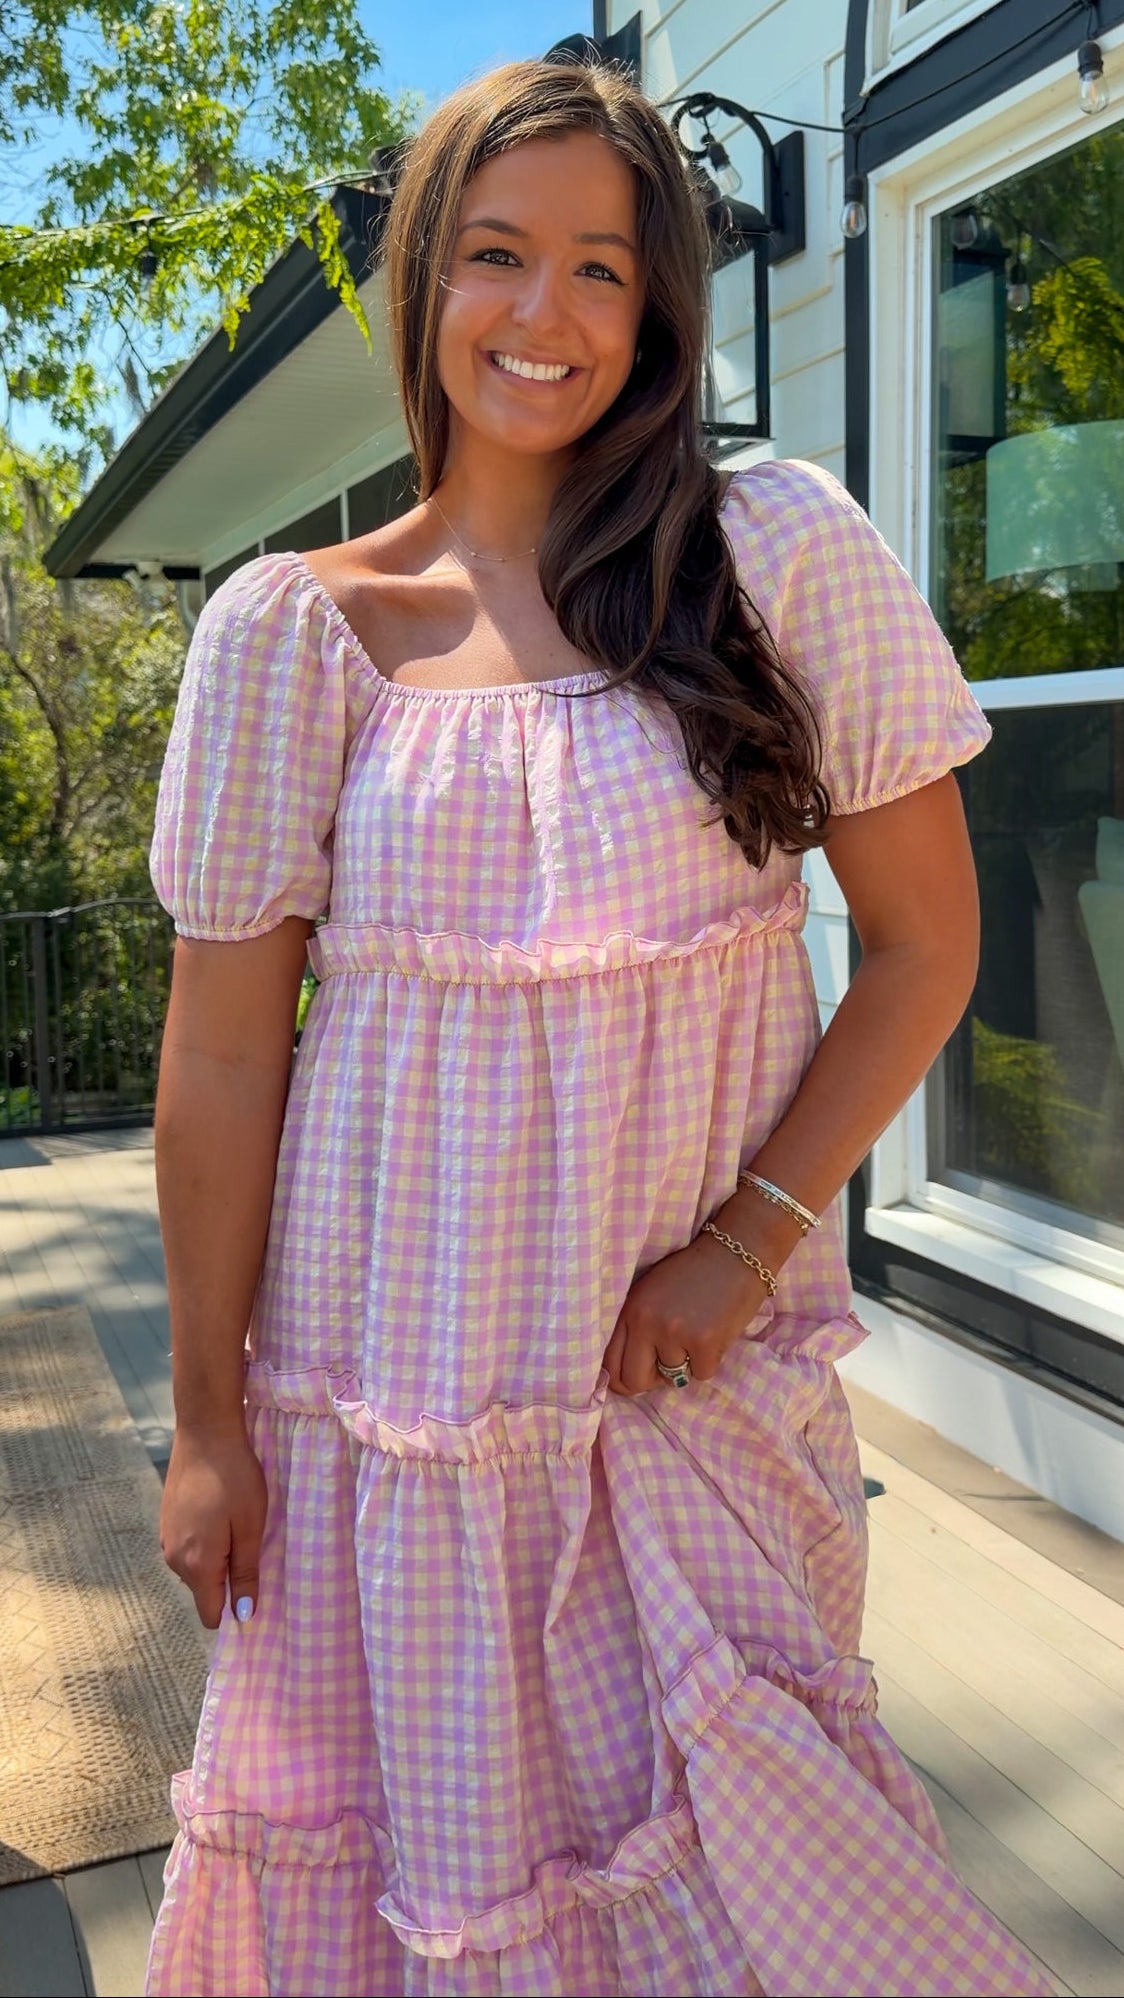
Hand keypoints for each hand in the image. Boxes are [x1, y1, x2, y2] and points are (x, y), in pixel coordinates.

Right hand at [160, 1422, 267, 1629]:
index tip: (255, 1588)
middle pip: (204, 1590)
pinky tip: (220, 1512)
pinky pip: (188, 1547)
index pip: (210, 1614)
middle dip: (228, 1579)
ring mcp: (166, 1539)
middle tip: (252, 1544)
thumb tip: (243, 1615)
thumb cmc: (234, 1478)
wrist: (205, 1432)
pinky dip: (205, 1540)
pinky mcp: (166, 1521)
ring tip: (237, 1523)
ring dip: (217, 1557)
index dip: (234, 1609)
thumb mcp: (250, 1527)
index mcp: (197, 1565)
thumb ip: (245, 1573)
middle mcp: (174, 1559)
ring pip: (196, 1568)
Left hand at [601, 1230, 769, 1395]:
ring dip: (686, 1364)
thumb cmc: (694, 1274)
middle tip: (669, 1364)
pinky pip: (702, 1374)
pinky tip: (715, 1334)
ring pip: (673, 1378)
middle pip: (634, 1381)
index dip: (622, 1380)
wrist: (737, 1253)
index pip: (610, 1363)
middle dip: (652, 1380)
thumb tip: (626, 1376)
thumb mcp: (651, 1292)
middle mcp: (647, 1322)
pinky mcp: (705, 1343)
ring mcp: (676, 1333)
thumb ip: (635, 1327)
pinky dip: (710, 1361)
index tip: (637, 1378)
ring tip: (698, 1333)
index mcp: (631, 1309)